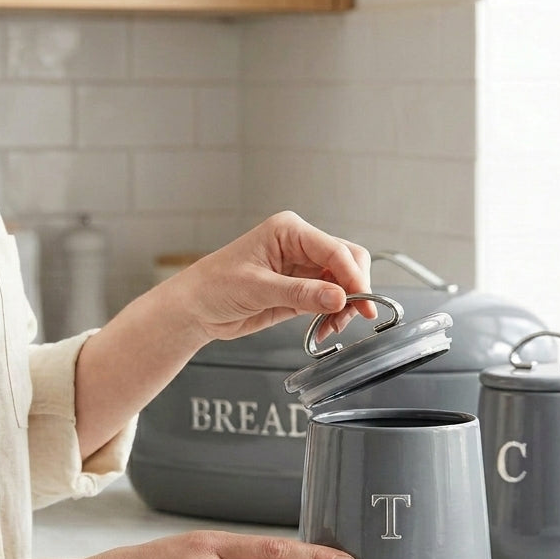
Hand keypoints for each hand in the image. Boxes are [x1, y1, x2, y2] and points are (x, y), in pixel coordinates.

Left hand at [174, 211, 375, 343]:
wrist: (195, 309)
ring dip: (344, 306)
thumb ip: (300, 293)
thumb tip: (339, 297)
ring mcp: (302, 267)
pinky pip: (330, 298)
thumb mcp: (257, 288)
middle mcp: (300, 245)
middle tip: (354, 317)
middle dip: (354, 289)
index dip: (354, 276)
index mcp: (289, 231)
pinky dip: (333, 315)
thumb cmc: (213, 286)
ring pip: (343, 282)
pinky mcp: (301, 289)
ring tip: (331, 328)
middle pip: (347, 261)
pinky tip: (324, 328)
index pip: (335, 250)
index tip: (364, 302)